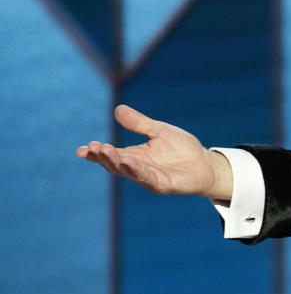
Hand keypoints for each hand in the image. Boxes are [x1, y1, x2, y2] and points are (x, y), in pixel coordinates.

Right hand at [76, 105, 233, 199]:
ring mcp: (150, 178)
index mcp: (135, 155)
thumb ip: (140, 123)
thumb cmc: (182, 149)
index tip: (81, 149)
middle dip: (103, 156)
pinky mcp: (163, 184)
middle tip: (92, 147)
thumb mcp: (160, 131)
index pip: (111, 154)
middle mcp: (139, 168)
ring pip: (128, 171)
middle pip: (115, 164)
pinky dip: (136, 169)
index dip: (96, 153)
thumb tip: (118, 109)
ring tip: (105, 150)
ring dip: (116, 162)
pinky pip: (147, 177)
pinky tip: (128, 160)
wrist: (206, 163)